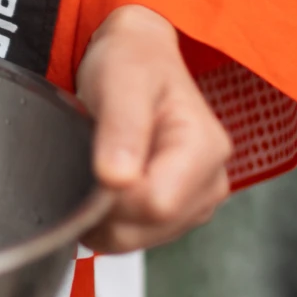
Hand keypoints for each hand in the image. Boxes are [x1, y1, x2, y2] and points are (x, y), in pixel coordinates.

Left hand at [76, 4, 231, 253]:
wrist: (138, 57)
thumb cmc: (132, 62)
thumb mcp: (121, 81)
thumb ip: (121, 128)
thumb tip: (116, 179)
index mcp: (204, 147)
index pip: (156, 204)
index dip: (112, 197)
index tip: (89, 166)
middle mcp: (212, 179)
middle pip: (149, 227)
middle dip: (107, 209)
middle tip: (85, 165)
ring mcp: (198, 199)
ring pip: (142, 238)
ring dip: (108, 216)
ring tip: (97, 170)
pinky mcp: (180, 210)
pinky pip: (140, 235)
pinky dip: (114, 219)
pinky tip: (106, 186)